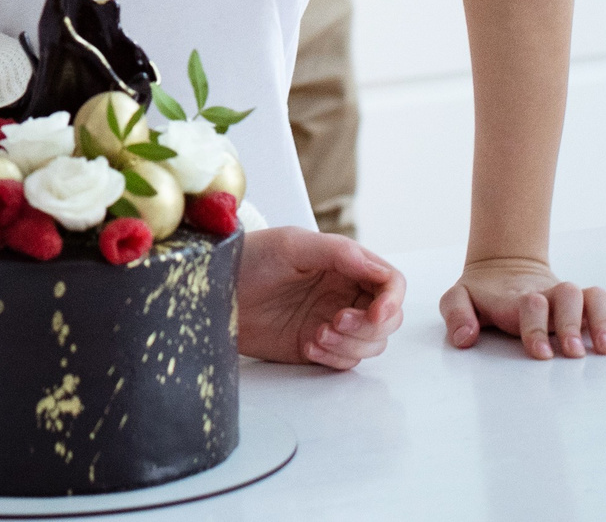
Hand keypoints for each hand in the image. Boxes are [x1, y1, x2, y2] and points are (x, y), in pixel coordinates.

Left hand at [235, 227, 405, 368]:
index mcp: (345, 264)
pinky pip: (346, 361)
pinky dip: (334, 358)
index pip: (390, 283)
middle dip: (369, 326)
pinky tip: (308, 344)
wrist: (212, 292)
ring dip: (351, 345)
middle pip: (388, 319)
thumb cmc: (248, 258)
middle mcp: (344, 293)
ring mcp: (332, 321)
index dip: (392, 300)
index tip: (377, 313)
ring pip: (371, 343)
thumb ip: (338, 252)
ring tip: (317, 335)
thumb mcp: (291, 245)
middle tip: (335, 322)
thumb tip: (378, 269)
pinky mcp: (317, 346)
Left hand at [440, 255, 605, 359]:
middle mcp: (549, 295)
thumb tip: (465, 338)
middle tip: (573, 353)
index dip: (535, 327)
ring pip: (595, 296)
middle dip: (572, 324)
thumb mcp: (458, 298)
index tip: (540, 353)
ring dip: (604, 320)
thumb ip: (455, 313)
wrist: (504, 269)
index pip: (530, 303)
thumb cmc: (483, 294)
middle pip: (569, 295)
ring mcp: (571, 298)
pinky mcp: (589, 302)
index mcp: (517, 297)